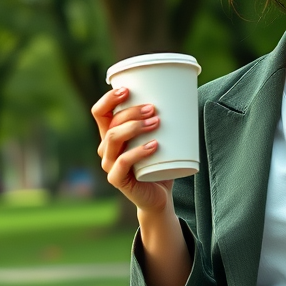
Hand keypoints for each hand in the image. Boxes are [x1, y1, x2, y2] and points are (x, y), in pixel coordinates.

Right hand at [91, 87, 172, 212]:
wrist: (159, 196)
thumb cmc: (159, 163)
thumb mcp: (159, 138)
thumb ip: (162, 120)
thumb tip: (185, 94)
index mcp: (111, 134)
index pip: (100, 112)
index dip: (109, 99)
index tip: (127, 89)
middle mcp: (106, 148)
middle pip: (111, 123)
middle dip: (132, 112)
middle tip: (154, 109)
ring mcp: (109, 164)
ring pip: (113, 138)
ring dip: (134, 127)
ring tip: (156, 122)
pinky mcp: (116, 179)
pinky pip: (123, 162)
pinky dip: (138, 151)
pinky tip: (154, 145)